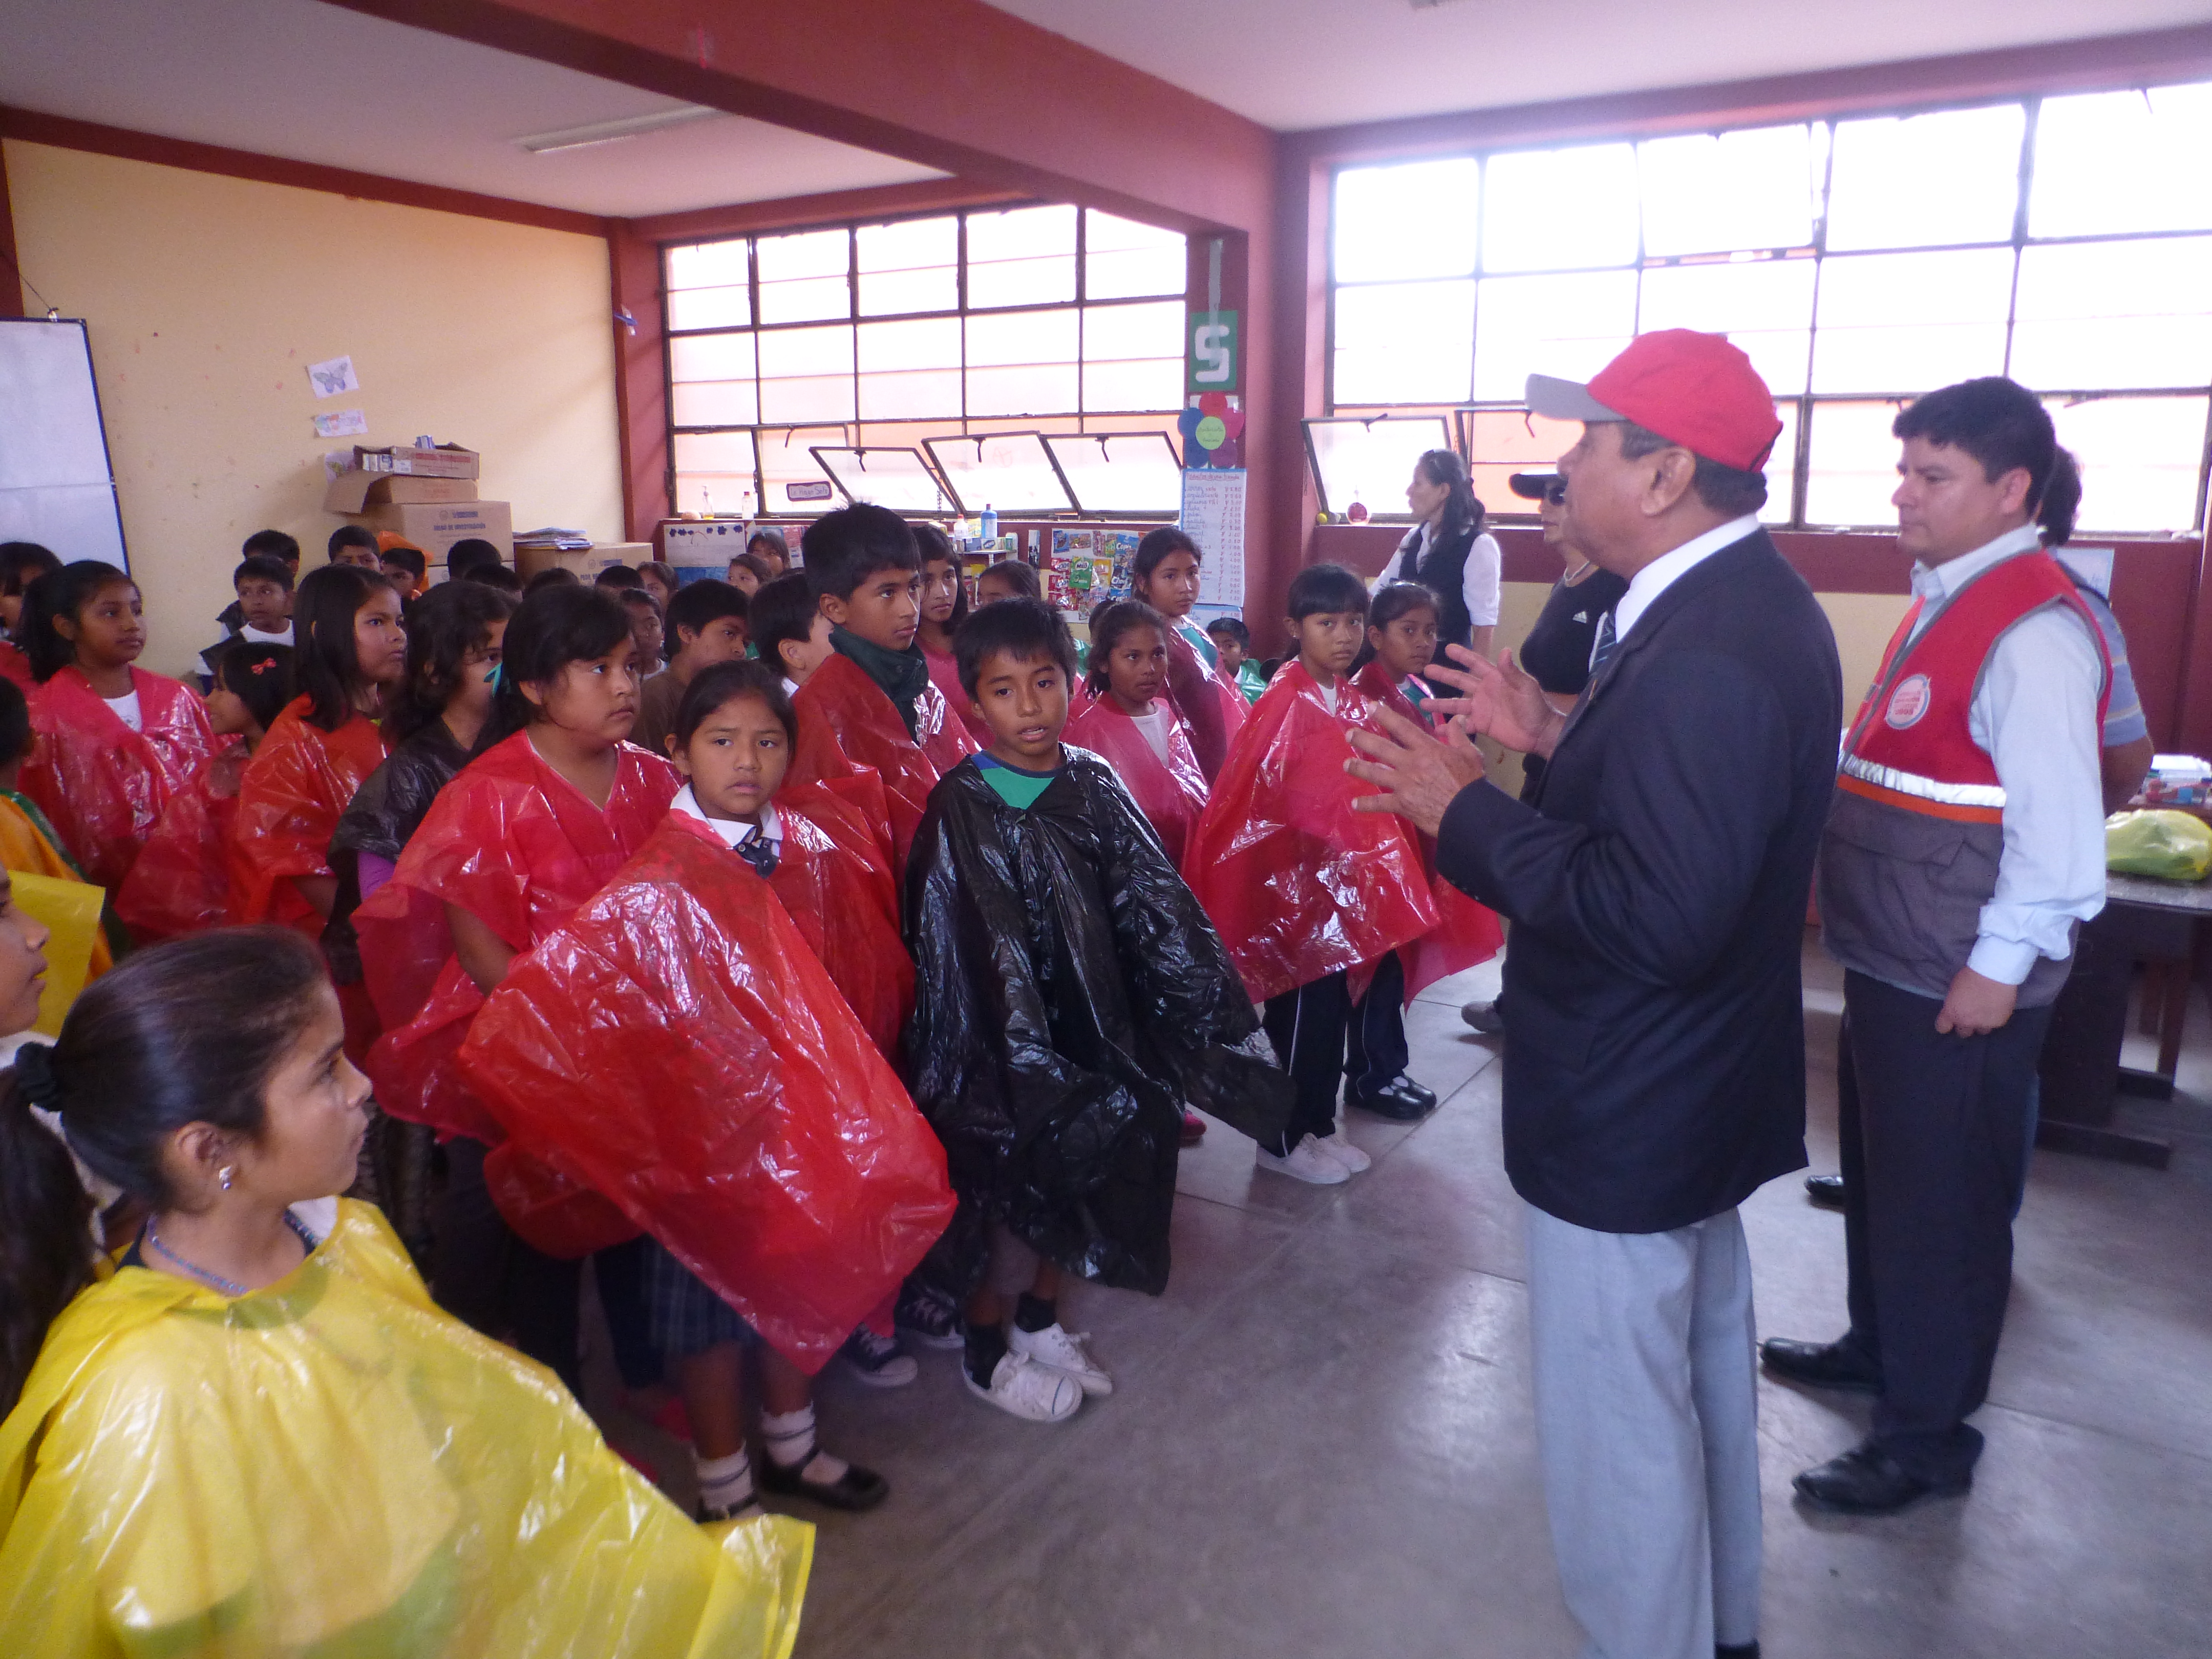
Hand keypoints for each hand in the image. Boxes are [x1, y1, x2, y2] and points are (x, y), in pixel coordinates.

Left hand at [1343, 704, 1485, 836]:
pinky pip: (1380, 803)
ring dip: (1358, 768)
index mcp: (1427, 749)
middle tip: (1349, 734)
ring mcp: (1403, 784)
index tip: (1370, 707)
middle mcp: (1411, 764)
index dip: (1385, 716)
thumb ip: (1459, 735)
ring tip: (1345, 765)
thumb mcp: (1470, 754)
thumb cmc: (1471, 783)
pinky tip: (1355, 805)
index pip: (1402, 727)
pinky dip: (1367, 805)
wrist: (1468, 813)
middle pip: (1381, 748)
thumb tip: (1457, 718)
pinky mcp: (1402, 804)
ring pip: (1375, 773)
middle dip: (1363, 739)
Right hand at [1421, 646, 1563, 758]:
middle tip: (1426, 669)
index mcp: (1495, 678)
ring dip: (1440, 704)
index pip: (1476, 664)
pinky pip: (1462, 726)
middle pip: (1460, 682)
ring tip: (1423, 704)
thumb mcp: (1526, 686)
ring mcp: (1481, 709)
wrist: (1540, 733)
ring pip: (1456, 704)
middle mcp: (1484, 691)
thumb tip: (1504, 650)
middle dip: (1443, 676)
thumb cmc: (1536, 706)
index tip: (1448, 648)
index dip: (1463, 656)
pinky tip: (1436, 729)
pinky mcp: (1481, 725)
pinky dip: (1450, 728)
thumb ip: (1512, 671)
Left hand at [1935, 967, 2015, 1036]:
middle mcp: (1966, 1022)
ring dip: (1981, 1024)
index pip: (1942, 1028)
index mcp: (1951, 1013)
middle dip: (1965, 1026)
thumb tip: (1957, 1006)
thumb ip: (1954, 1002)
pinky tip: (1997, 1009)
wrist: (1993, 975)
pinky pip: (1995, 1025)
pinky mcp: (1999, 1023)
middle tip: (1969, 1017)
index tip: (1948, 1023)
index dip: (1945, 1025)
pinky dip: (1995, 1018)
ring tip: (1985, 1014)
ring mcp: (1983, 1024)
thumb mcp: (1954, 989)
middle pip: (1963, 1033)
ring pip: (1981, 1031)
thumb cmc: (1970, 976)